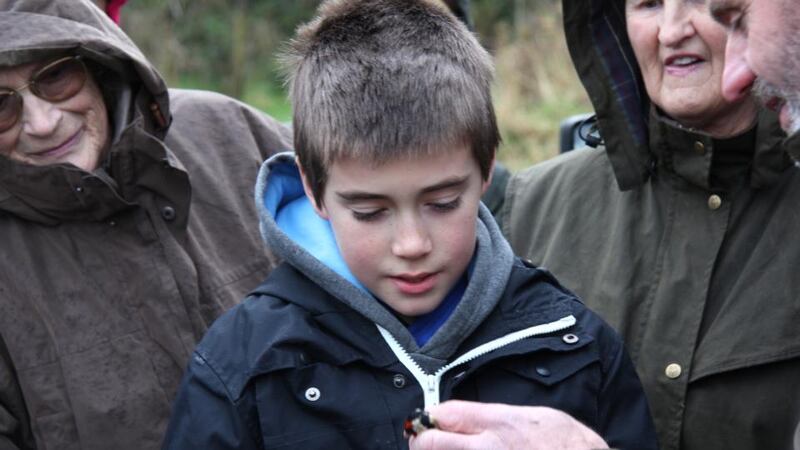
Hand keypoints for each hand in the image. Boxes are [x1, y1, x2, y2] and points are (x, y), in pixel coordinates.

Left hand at [408, 400, 608, 449]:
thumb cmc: (569, 446)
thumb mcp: (534, 418)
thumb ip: (494, 418)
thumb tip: (462, 419)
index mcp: (498, 424)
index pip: (443, 414)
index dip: (431, 419)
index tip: (429, 424)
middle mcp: (487, 449)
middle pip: (430, 442)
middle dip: (423, 443)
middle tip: (425, 444)